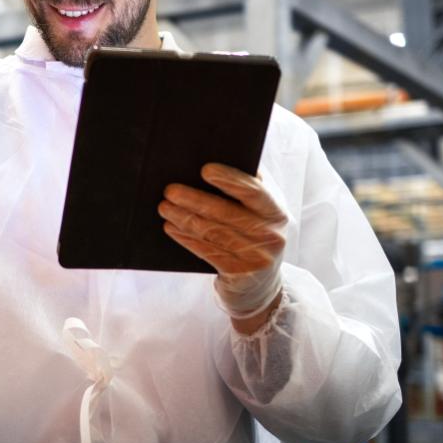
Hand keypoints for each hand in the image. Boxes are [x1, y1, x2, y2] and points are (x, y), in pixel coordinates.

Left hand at [158, 163, 286, 327]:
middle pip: (227, 214)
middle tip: (170, 191)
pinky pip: (207, 252)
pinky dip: (186, 239)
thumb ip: (251, 186)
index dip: (230, 180)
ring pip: (213, 233)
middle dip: (195, 200)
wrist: (262, 285)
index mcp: (277, 212)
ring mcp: (256, 258)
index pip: (254, 192)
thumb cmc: (257, 234)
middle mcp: (271, 236)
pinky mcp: (239, 274)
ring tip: (164, 207)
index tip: (205, 170)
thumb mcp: (263, 211)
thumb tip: (220, 158)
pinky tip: (171, 228)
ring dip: (185, 219)